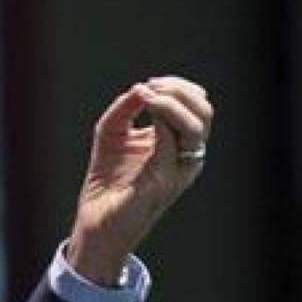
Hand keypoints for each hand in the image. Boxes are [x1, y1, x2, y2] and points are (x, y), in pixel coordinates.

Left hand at [68, 77, 213, 284]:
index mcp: (180, 146)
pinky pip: (171, 141)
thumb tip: (139, 88)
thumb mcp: (112, 133)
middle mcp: (187, 157)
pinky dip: (160, 116)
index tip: (151, 82)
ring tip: (146, 94)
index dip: (180, 88)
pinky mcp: (163, 179)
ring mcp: (179, 170)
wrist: (96, 219)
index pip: (198, 108)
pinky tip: (142, 106)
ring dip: (171, 102)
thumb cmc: (106, 178)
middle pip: (205, 112)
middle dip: (179, 91)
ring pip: (196, 125)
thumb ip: (125, 108)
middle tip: (150, 86)